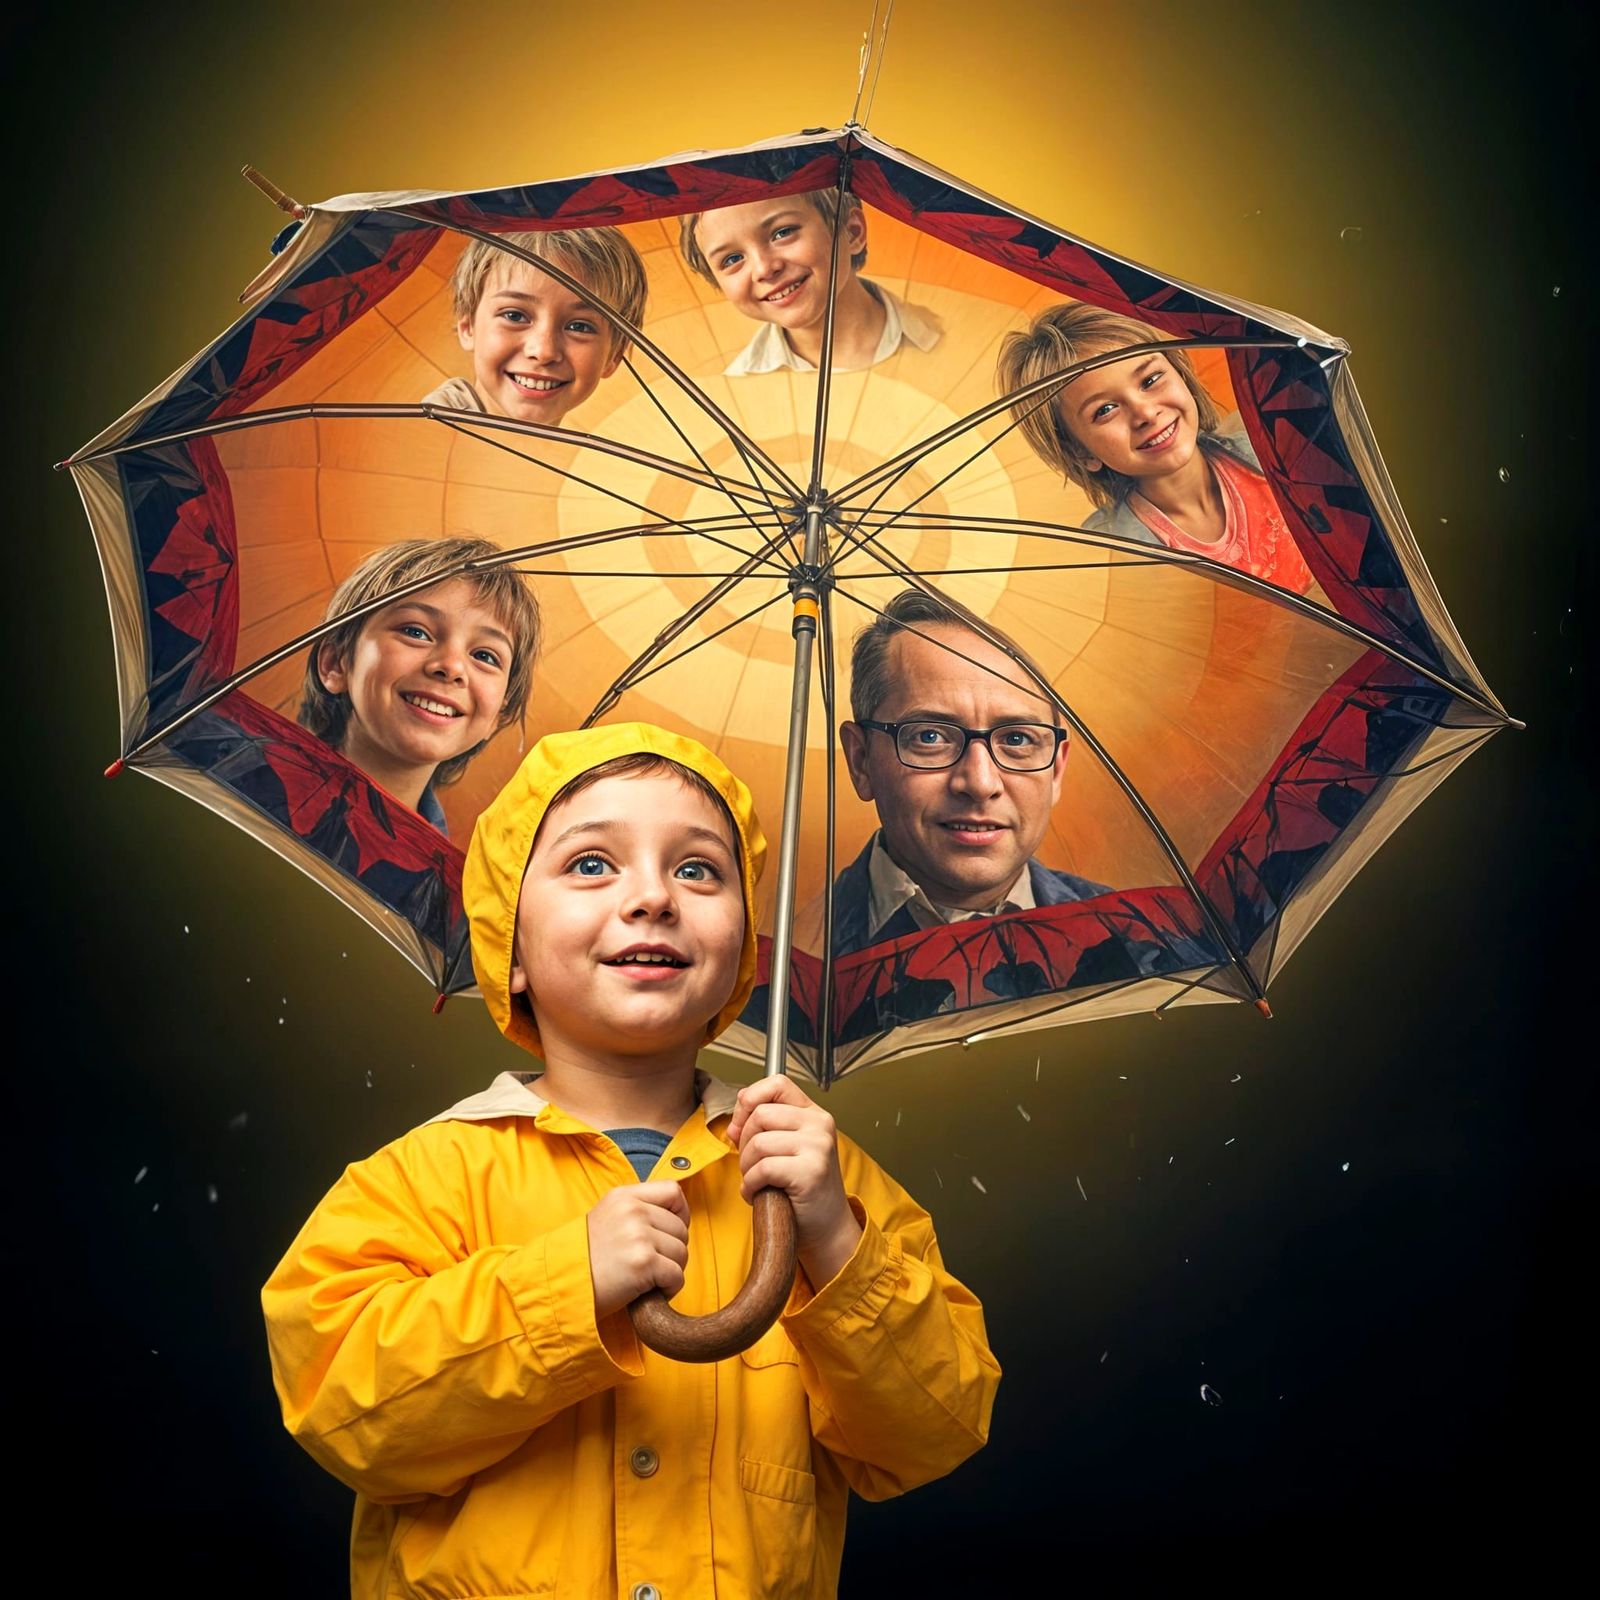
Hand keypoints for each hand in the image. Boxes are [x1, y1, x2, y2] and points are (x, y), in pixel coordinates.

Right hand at [586, 1181, 691, 1319]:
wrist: (560, 1285)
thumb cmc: (585, 1258)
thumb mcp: (606, 1217)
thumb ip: (637, 1210)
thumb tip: (677, 1217)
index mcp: (623, 1196)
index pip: (673, 1191)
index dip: (681, 1213)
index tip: (671, 1232)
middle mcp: (633, 1211)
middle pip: (681, 1228)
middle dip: (673, 1250)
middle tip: (653, 1266)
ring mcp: (639, 1236)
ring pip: (682, 1253)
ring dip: (671, 1271)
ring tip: (648, 1279)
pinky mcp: (643, 1263)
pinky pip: (676, 1276)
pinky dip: (669, 1289)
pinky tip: (650, 1292)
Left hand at [728, 1077, 862, 1287]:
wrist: (826, 1228)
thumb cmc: (803, 1189)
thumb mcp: (788, 1149)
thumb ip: (765, 1128)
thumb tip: (733, 1122)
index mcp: (814, 1114)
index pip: (777, 1083)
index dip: (750, 1100)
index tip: (741, 1125)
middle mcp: (820, 1125)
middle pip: (760, 1114)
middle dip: (744, 1142)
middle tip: (752, 1165)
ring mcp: (818, 1147)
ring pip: (758, 1143)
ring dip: (746, 1168)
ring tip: (756, 1181)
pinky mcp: (810, 1172)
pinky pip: (762, 1169)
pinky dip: (750, 1185)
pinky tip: (757, 1194)